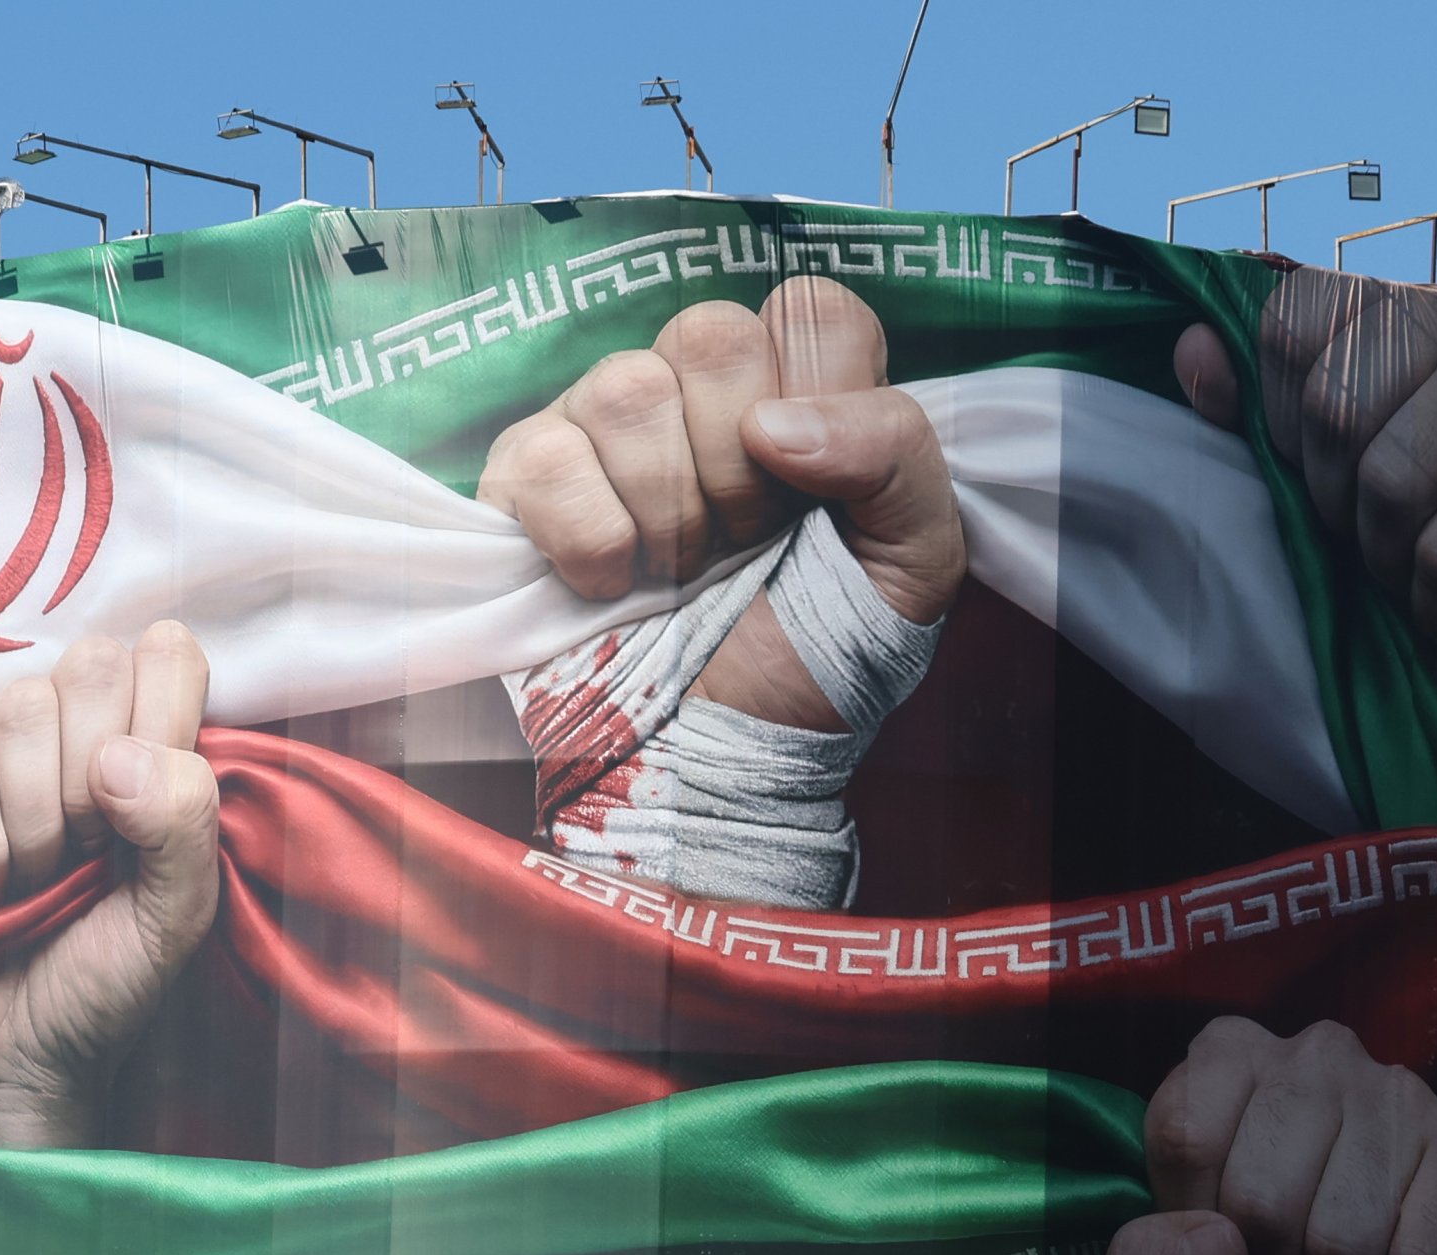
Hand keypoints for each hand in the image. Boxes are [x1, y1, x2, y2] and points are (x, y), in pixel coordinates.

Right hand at [0, 621, 220, 1160]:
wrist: (19, 1051)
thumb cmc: (108, 981)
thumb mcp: (178, 914)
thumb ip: (184, 822)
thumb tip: (118, 756)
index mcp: (158, 751)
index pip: (169, 653)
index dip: (161, 712)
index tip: (148, 805)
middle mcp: (84, 735)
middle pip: (90, 663)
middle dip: (95, 770)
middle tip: (94, 848)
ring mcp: (7, 755)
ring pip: (19, 710)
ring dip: (38, 819)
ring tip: (42, 879)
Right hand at [476, 276, 964, 729]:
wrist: (720, 763)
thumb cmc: (812, 662)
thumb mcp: (912, 568)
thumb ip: (894, 458)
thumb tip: (771, 421)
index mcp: (798, 394)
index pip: (812, 308)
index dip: (818, 396)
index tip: (814, 493)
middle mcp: (696, 392)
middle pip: (710, 332)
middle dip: (739, 468)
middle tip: (744, 545)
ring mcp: (601, 425)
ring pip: (625, 388)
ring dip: (669, 512)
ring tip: (681, 575)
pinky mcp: (523, 476)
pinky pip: (548, 457)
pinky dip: (594, 544)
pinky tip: (615, 587)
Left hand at [1174, 271, 1436, 650]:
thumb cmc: (1430, 511)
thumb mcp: (1326, 456)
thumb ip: (1256, 404)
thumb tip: (1192, 349)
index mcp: (1396, 302)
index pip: (1288, 324)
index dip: (1280, 421)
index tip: (1320, 470)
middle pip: (1334, 409)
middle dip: (1334, 501)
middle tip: (1373, 533)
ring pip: (1390, 483)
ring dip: (1387, 558)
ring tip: (1415, 566)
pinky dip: (1435, 602)